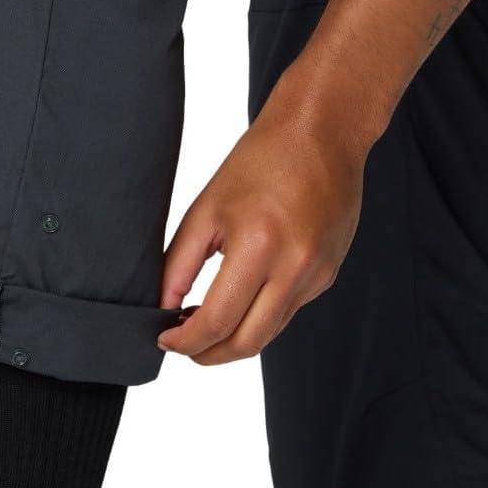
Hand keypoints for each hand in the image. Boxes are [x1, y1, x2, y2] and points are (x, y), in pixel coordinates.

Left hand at [157, 81, 366, 364]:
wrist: (323, 132)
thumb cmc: (260, 161)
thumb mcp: (206, 209)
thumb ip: (179, 265)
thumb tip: (161, 309)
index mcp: (259, 245)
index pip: (217, 321)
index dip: (185, 341)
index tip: (165, 340)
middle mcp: (295, 267)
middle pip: (246, 343)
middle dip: (208, 354)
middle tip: (185, 346)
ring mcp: (316, 275)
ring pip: (268, 334)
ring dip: (233, 340)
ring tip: (207, 323)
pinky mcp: (327, 276)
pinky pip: (287, 313)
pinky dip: (258, 316)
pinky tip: (242, 298)